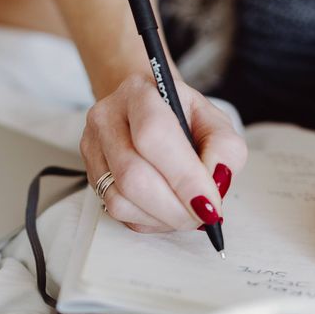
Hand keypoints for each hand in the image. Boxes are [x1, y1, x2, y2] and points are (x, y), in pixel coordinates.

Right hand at [80, 71, 246, 232]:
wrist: (148, 113)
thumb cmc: (183, 119)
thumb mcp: (215, 124)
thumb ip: (224, 151)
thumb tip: (215, 183)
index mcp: (140, 93)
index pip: (154, 136)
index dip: (184, 177)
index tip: (208, 205)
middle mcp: (108, 117)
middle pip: (133, 176)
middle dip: (174, 208)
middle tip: (201, 216)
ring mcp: (93, 147)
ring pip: (120, 200)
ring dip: (160, 217)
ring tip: (183, 210)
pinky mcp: (90, 173)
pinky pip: (115, 212)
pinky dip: (146, 219)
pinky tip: (163, 209)